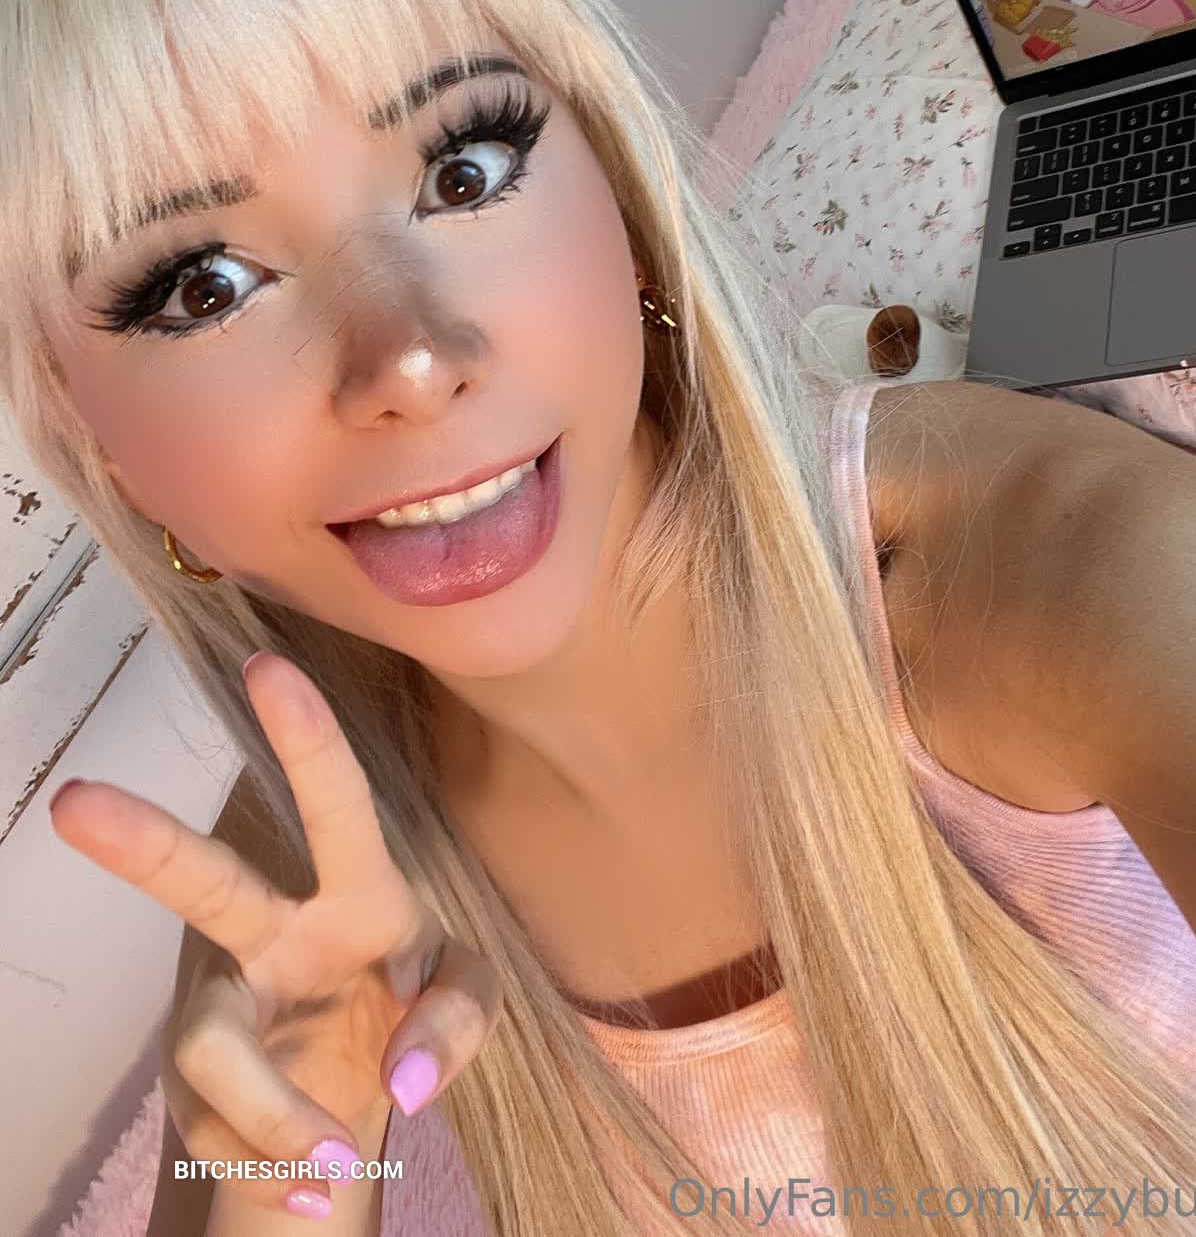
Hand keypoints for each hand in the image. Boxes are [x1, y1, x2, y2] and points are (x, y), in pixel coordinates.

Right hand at [50, 652, 500, 1220]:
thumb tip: (407, 1073)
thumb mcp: (463, 997)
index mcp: (355, 892)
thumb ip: (461, 1014)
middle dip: (145, 844)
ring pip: (209, 1045)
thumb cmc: (407, 1001)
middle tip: (78, 802)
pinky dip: (280, 1169)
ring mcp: (229, 1012)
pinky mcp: (203, 1093)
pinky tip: (318, 1192)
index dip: (305, 739)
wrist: (354, 1102)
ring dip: (270, 1112)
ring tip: (334, 1164)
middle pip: (206, 884)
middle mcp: (273, 935)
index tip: (268, 665)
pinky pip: (230, 1137)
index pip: (333, 806)